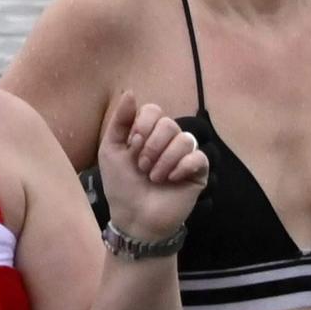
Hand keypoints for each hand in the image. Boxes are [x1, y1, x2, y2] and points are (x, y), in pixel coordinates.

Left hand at [97, 91, 209, 247]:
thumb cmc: (121, 185)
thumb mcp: (111, 150)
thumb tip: (130, 92)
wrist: (135, 217)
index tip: (132, 145)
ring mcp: (184, 156)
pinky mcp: (198, 173)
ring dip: (164, 159)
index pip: (154, 110)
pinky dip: (182, 167)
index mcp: (148, 133)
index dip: (142, 125)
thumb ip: (120, 121)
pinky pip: (199, 157)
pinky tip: (171, 180)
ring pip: (184, 139)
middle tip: (142, 166)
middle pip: (169, 124)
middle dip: (152, 146)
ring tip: (153, 177)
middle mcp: (168, 141)